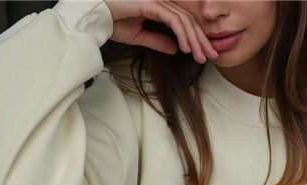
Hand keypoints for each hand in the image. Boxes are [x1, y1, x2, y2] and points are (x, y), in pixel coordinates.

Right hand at [103, 1, 219, 62]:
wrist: (95, 15)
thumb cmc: (112, 22)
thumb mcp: (138, 36)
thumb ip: (157, 41)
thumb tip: (175, 49)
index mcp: (158, 8)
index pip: (183, 23)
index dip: (196, 38)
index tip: (204, 54)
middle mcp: (160, 2)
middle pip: (188, 20)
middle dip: (202, 39)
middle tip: (212, 56)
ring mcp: (156, 1)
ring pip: (184, 20)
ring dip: (195, 40)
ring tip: (202, 56)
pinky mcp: (150, 3)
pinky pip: (172, 20)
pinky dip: (182, 34)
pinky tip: (187, 48)